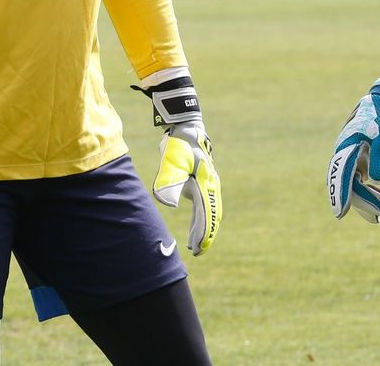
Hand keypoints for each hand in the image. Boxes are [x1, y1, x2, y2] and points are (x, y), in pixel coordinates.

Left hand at [137, 71, 221, 255]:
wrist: (186, 126)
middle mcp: (211, 185)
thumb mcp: (172, 161)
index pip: (207, 214)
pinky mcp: (202, 179)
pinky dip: (203, 216)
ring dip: (205, 227)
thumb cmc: (179, 144)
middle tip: (198, 252)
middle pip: (212, 215)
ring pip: (210, 210)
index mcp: (206, 183)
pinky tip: (197, 222)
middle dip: (206, 234)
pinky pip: (206, 203)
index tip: (198, 249)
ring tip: (197, 243)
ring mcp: (208, 182)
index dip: (203, 233)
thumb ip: (169, 181)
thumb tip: (167, 204)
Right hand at [328, 58, 379, 221]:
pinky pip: (363, 184)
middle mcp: (345, 155)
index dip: (341, 193)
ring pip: (357, 187)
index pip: (341, 174)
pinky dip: (374, 194)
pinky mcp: (360, 163)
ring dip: (371, 201)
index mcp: (347, 146)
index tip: (341, 213)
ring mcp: (352, 160)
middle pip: (350, 185)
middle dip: (366, 201)